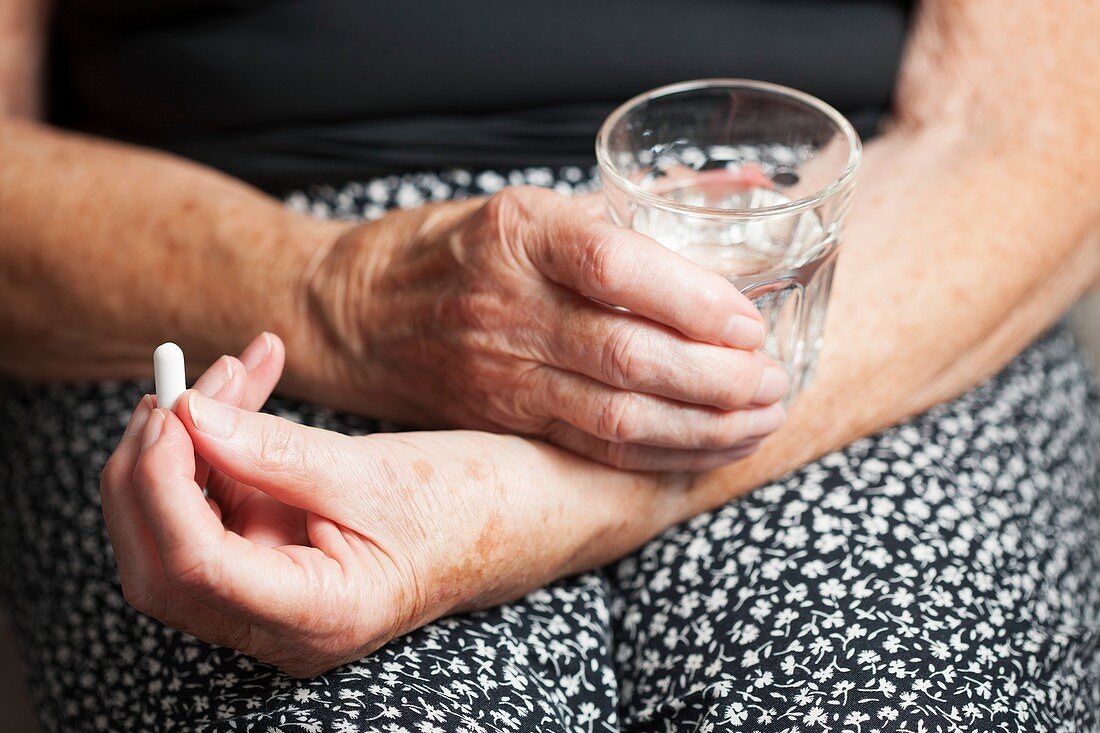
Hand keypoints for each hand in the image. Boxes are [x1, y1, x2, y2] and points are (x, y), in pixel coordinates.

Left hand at [101, 338, 676, 676]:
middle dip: (154, 465)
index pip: (192, 568)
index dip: (162, 484)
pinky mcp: (280, 558)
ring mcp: (277, 595)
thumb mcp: (375, 470)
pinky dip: (220, 444)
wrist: (528, 514)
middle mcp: (283, 623)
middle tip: (185, 385)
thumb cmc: (476, 502)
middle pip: (162, 561)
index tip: (177, 408)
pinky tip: (250, 384)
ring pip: (181, 528)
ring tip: (239, 366)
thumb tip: (185, 416)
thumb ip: (273, 450)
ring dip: (189, 442)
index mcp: (317, 616)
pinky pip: (220, 504)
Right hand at [303, 186, 787, 471]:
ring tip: (760, 423)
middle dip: (718, 380)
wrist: (361, 312)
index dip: (693, 300)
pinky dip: (657, 456)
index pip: (615, 265)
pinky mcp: (502, 420)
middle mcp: (508, 304)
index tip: (752, 322)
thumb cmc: (462, 249)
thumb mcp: (534, 207)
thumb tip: (750, 193)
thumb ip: (635, 211)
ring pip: (616, 416)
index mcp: (521, 232)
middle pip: (628, 355)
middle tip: (776, 384)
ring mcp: (500, 370)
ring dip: (701, 429)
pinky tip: (706, 451)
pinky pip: (590, 448)